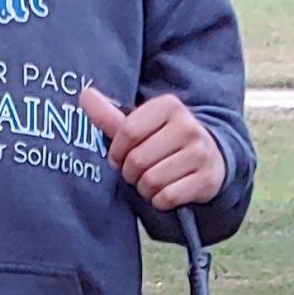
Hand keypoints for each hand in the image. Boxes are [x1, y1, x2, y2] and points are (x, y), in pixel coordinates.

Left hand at [81, 86, 226, 212]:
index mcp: (169, 106)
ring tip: (151, 180)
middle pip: (137, 160)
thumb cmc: (164, 141)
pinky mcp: (206, 179)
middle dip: (130, 173)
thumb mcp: (140, 124)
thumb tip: (84, 94)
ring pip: (151, 181)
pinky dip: (159, 200)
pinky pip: (167, 197)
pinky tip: (165, 191)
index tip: (119, 157)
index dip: (117, 151)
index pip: (128, 131)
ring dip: (144, 188)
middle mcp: (188, 126)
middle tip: (137, 172)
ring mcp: (200, 153)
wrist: (209, 157)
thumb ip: (109, 115)